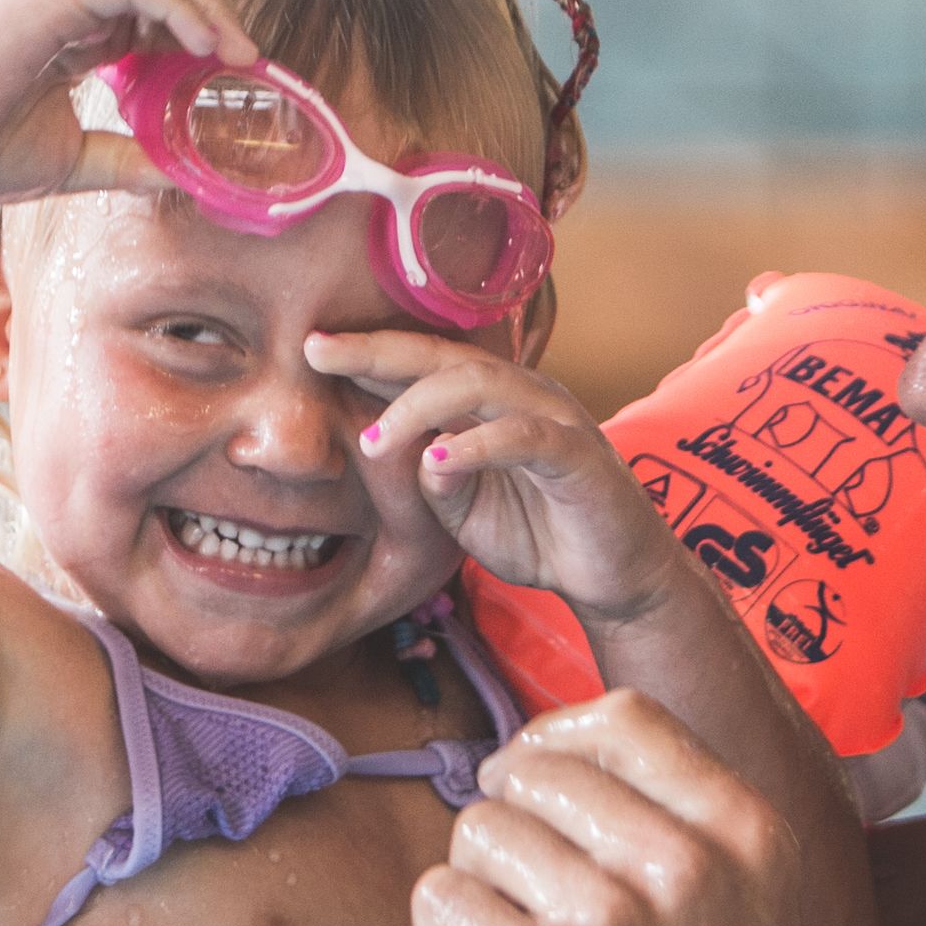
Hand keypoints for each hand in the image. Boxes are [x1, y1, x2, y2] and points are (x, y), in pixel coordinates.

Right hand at [0, 0, 254, 203]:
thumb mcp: (73, 162)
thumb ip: (126, 162)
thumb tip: (184, 178)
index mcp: (73, 40)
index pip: (152, 18)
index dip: (198, 38)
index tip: (234, 78)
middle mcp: (71, 10)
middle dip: (213, 16)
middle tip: (250, 63)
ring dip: (206, 6)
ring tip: (240, 53)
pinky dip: (180, 4)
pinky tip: (207, 43)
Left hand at [309, 329, 682, 625]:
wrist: (614, 577)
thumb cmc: (538, 534)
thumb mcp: (462, 514)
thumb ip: (430, 483)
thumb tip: (404, 452)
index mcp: (490, 401)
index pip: (421, 364)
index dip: (367, 354)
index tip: (311, 348)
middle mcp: (521, 394)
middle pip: (442, 356)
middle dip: (377, 352)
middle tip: (320, 353)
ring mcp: (553, 418)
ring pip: (480, 384)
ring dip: (418, 406)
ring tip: (375, 441)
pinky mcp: (579, 455)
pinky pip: (523, 437)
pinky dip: (477, 445)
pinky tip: (439, 461)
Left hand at [410, 693, 805, 925]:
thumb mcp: (734, 904)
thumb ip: (669, 813)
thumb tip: (547, 738)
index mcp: (747, 835)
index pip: (623, 719)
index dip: (555, 740)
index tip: (536, 785)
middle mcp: (688, 866)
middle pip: (531, 769)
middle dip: (509, 827)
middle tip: (533, 902)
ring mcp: (612, 919)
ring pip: (476, 829)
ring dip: (478, 888)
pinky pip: (438, 897)